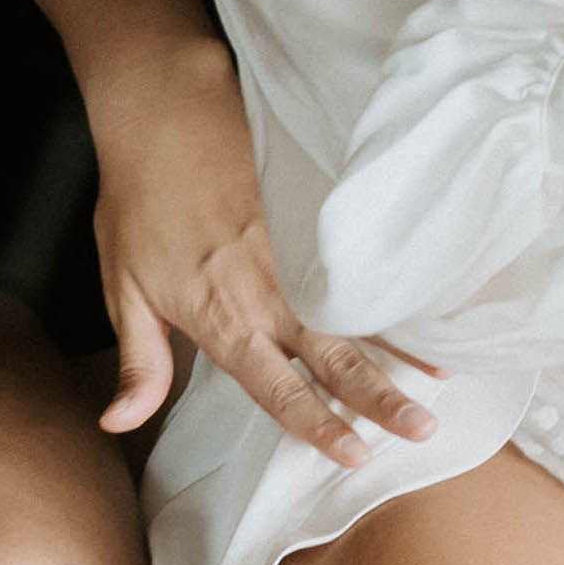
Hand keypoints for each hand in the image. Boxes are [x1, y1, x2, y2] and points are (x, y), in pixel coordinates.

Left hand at [82, 33, 436, 464]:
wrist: (163, 108)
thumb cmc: (136, 198)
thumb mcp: (121, 287)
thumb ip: (139, 361)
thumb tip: (119, 421)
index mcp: (225, 321)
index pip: (281, 389)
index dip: (321, 426)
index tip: (358, 456)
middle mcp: (270, 293)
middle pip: (336, 359)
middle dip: (381, 399)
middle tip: (423, 432)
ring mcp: (297, 249)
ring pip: (358, 311)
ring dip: (402, 348)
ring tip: (444, 381)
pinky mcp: (312, 209)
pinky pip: (359, 259)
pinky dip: (396, 287)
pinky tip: (431, 301)